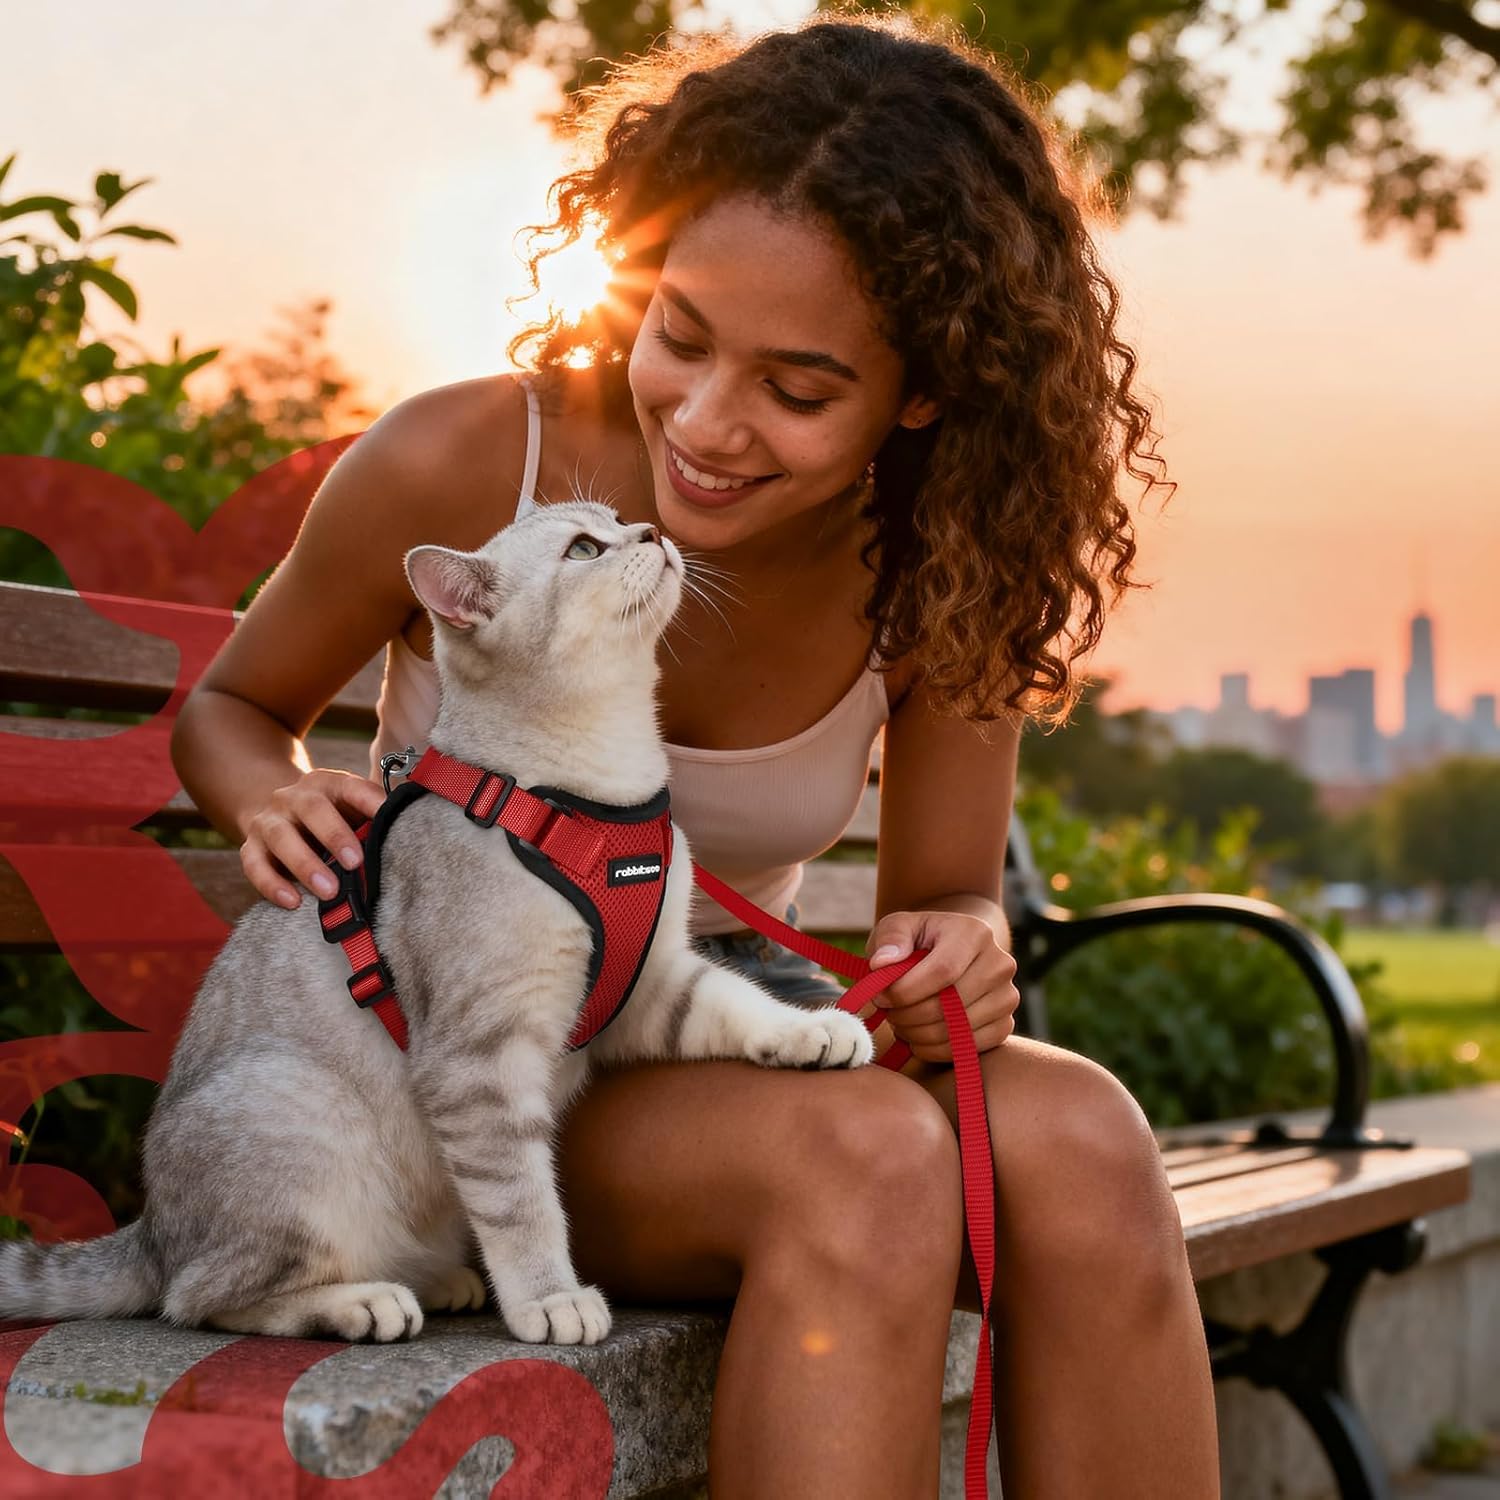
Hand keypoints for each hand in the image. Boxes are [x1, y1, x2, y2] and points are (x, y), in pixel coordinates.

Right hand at [240, 768, 385, 908]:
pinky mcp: (251, 847)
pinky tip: (293, 902)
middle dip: (334, 835)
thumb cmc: (331, 817)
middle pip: (312, 809)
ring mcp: (269, 821)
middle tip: (355, 861)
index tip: (386, 815)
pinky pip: (255, 865)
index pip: (349, 786)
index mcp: (327, 784)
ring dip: (306, 865)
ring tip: (329, 891)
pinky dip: (272, 885)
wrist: (280, 814)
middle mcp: (294, 797)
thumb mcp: (351, 810)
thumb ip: (373, 818)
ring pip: (282, 838)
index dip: (368, 800)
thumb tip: (407, 833)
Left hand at [864, 911, 1018, 1061]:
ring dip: (917, 1034)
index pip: (943, 971)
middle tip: (888, 1012)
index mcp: (974, 934)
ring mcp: (1007, 997)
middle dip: (908, 1015)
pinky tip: (917, 1036)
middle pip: (950, 1005)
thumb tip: (882, 963)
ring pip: (956, 1031)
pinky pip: (967, 1048)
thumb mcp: (899, 926)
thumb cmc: (921, 940)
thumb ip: (890, 938)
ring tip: (900, 1021)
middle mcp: (1000, 964)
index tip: (881, 996)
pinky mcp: (1005, 1025)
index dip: (906, 990)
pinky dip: (934, 1050)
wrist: (955, 953)